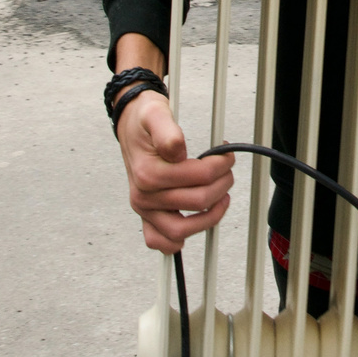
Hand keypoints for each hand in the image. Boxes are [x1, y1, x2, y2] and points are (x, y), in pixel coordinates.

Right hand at [116, 84, 233, 254]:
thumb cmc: (143, 122)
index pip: (200, 177)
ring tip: (221, 197)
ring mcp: (145, 210)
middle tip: (226, 170)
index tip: (226, 155)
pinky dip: (178, 240)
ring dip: (209, 217)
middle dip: (222, 184)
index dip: (221, 164)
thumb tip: (178, 150)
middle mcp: (143, 196)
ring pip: (181, 231)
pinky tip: (195, 220)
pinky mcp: (147, 218)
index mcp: (147, 173)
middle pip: (198, 202)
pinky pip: (161, 242)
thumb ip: (167, 131)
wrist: (131, 126)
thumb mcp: (155, 114)